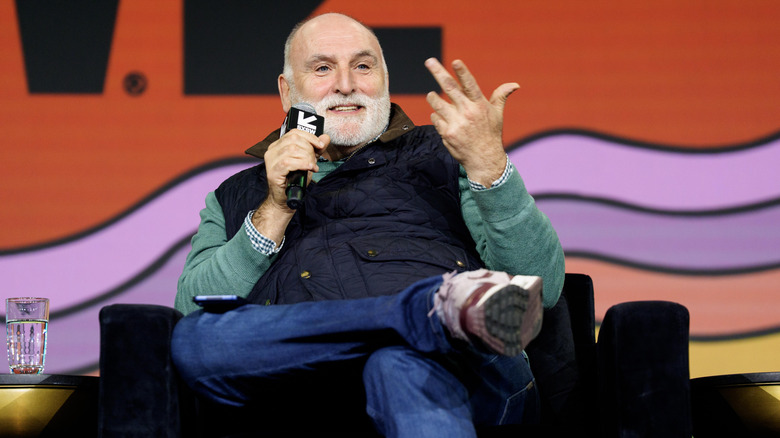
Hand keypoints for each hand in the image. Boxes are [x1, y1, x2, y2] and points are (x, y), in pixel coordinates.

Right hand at [252, 130, 328, 241]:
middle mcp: (272, 151)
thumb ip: (316, 149)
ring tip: (311, 167)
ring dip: (307, 158)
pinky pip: (289, 162)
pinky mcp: (273, 172)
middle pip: (294, 140)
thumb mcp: (308, 161)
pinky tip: (309, 168)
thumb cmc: (295, 181)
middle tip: (314, 161)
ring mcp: (271, 161)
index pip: (294, 133)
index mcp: (278, 145)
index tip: (320, 146)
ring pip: (292, 149)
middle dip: (309, 149)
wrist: (285, 200)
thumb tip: (325, 137)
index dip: (309, 137)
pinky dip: (302, 164)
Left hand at [424, 58, 518, 185]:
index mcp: (480, 105)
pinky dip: (436, 116)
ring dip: (433, 97)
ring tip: (432, 95)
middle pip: (449, 88)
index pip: (470, 85)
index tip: (456, 62)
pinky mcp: (447, 133)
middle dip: (438, 72)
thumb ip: (501, 96)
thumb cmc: (490, 134)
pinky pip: (435, 118)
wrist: (484, 160)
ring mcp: (456, 123)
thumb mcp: (497, 115)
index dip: (462, 73)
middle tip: (429, 60)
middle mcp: (468, 112)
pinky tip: (443, 120)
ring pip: (437, 103)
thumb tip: (515, 85)